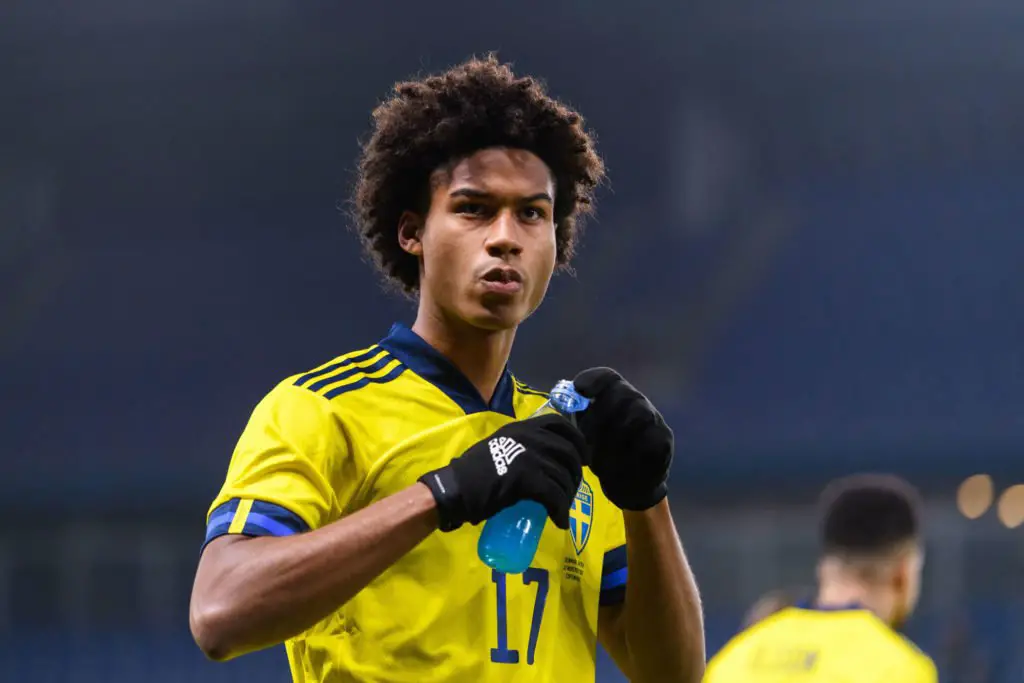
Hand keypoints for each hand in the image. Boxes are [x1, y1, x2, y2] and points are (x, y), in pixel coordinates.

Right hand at [420, 414, 588, 530]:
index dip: (578, 440)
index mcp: (522, 427)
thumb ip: (520, 446)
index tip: (583, 457)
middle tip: (573, 489)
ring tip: (562, 509)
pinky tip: (559, 521)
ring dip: (568, 496)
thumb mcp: (500, 445)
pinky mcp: (527, 478)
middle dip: (577, 473)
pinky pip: (556, 495)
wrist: (455, 488)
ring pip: (564, 476)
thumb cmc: (472, 471)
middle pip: (569, 452)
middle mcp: (529, 437)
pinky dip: (561, 511)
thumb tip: (543, 460)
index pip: (560, 424)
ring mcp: (529, 456)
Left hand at [573, 367, 672, 510]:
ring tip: (599, 459)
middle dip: (598, 416)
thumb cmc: (603, 452)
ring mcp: (654, 419)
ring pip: (637, 415)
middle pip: (621, 393)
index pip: (607, 377)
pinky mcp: (664, 441)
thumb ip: (575, 418)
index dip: (592, 380)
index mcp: (614, 395)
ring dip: (614, 437)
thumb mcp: (585, 435)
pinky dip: (631, 455)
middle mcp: (637, 401)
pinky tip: (619, 466)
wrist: (628, 483)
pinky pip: (649, 441)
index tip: (579, 390)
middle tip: (584, 440)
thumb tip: (560, 404)